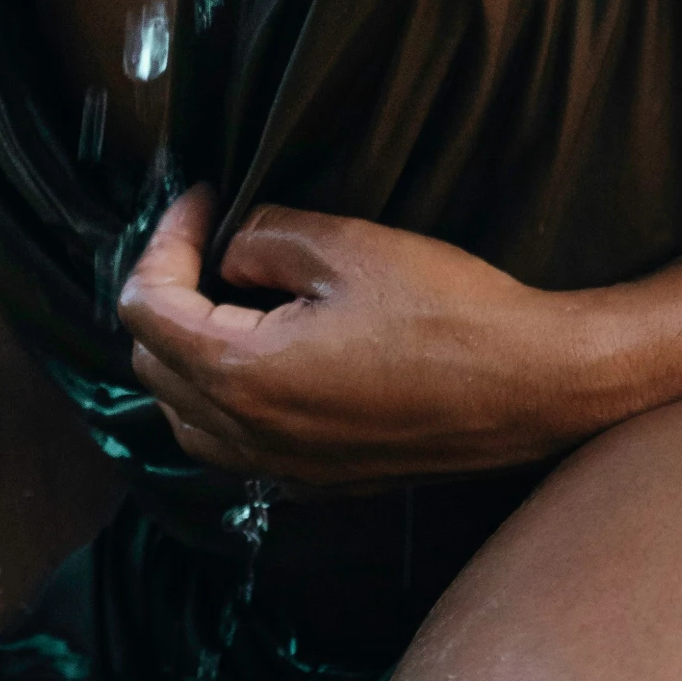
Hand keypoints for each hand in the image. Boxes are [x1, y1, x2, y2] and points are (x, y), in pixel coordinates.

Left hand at [117, 188, 614, 488]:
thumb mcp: (348, 246)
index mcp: (243, 376)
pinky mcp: (318, 481)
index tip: (205, 200)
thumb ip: (264, 237)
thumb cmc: (450, 312)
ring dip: (191, 348)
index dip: (165, 239)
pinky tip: (272, 348)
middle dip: (169, 291)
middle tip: (214, 238)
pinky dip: (226, 393)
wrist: (535, 387)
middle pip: (153, 363)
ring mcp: (282, 469)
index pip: (146, 308)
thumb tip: (231, 251)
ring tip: (235, 292)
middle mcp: (249, 437)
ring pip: (185, 412)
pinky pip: (234, 441)